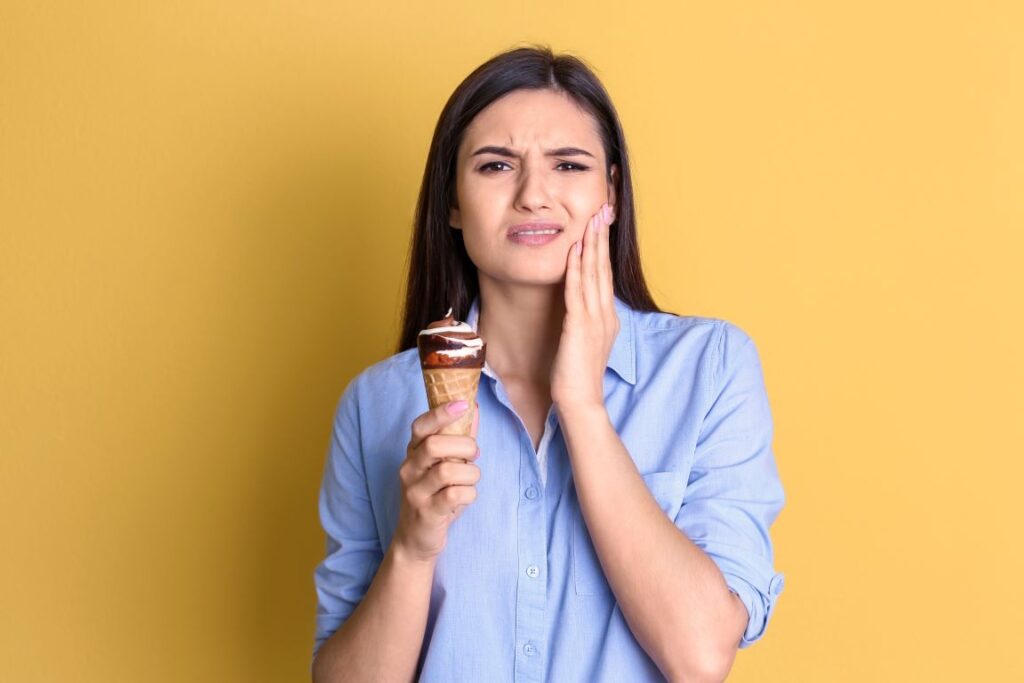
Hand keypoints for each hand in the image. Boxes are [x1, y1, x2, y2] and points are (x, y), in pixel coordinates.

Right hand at [392, 400, 480, 563]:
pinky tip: (466, 496)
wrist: (416, 540)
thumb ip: (458, 438)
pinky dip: (469, 493)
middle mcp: (409, 470)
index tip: (464, 404)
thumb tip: (474, 408)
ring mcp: (415, 492)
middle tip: (474, 454)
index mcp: (412, 453)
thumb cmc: (435, 496)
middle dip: (464, 446)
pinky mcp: (426, 512)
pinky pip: (455, 495)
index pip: (420, 426)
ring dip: (470, 473)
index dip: (441, 413)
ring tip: (470, 480)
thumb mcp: (443, 465)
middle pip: (435, 445)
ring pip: (448, 471)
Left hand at [551, 202, 618, 411]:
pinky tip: (575, 248)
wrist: (580, 403)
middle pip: (604, 267)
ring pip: (594, 273)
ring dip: (592, 244)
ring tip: (592, 218)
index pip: (605, 276)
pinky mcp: (579, 326)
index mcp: (607, 318)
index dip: (603, 248)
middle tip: (603, 209)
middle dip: (602, 237)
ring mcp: (594, 320)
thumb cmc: (577, 378)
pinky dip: (577, 267)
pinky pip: (577, 290)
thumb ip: (584, 324)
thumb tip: (579, 310)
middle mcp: (605, 315)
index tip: (602, 224)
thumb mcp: (584, 345)